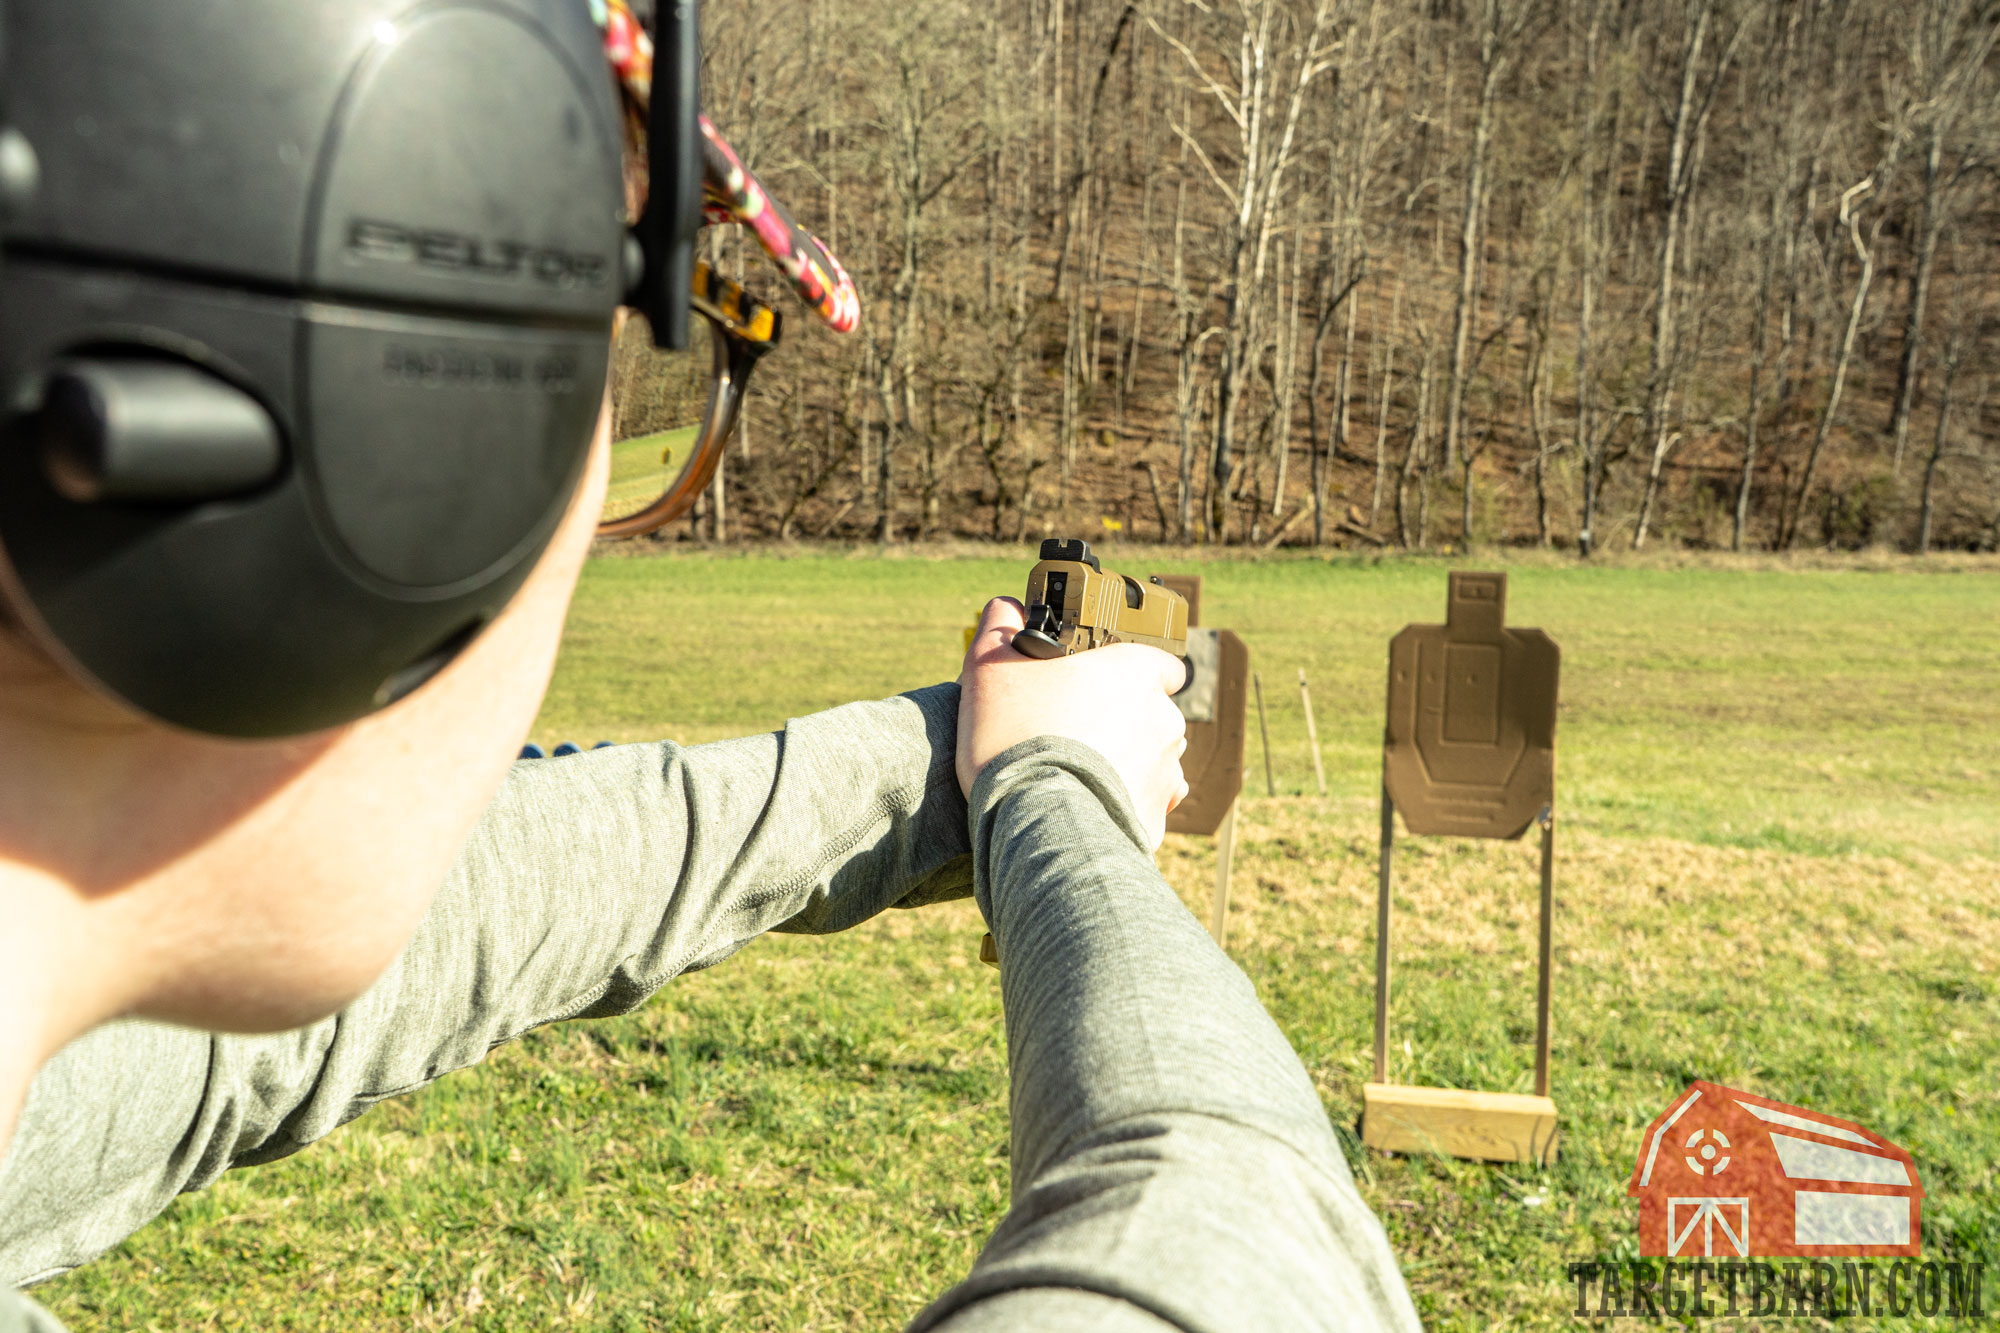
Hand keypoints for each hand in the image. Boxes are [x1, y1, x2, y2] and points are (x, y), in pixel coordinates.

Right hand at [956, 597, 1188, 849]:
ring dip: (1124, 763)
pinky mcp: (1157, 816)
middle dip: (1122, 722)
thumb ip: (1000, 626)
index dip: (1134, 672)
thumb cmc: (1014, 735)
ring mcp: (1166, 770)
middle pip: (1151, 713)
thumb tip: (1006, 606)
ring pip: (1151, 760)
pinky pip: (1145, 804)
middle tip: (1075, 731)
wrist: (1034, 819)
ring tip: (1077, 774)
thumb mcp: (990, 666)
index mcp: (1137, 673)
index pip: (1162, 663)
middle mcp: (1164, 719)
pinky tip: (1088, 805)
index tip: (1104, 684)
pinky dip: (1123, 804)